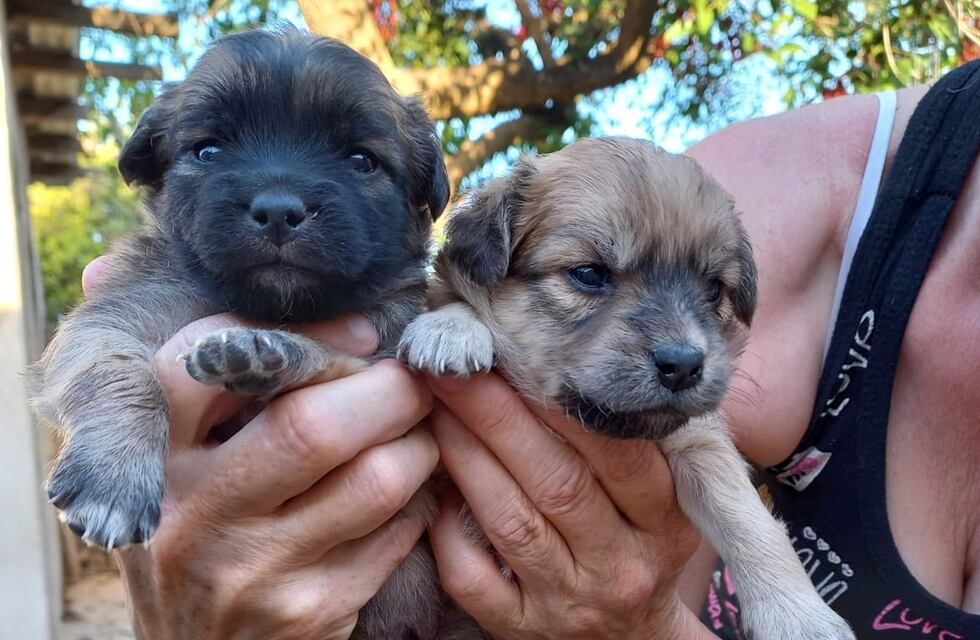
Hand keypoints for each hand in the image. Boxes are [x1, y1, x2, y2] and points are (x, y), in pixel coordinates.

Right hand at [82, 258, 437, 639]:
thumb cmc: (195, 529)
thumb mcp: (168, 458)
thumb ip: (189, 379)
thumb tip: (136, 267)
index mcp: (152, 455)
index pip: (209, 363)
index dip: (301, 334)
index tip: (362, 329)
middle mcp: (192, 512)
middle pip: (313, 425)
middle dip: (388, 389)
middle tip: (416, 376)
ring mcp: (251, 570)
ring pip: (374, 479)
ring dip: (418, 444)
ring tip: (419, 432)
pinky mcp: (307, 614)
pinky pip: (395, 535)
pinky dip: (418, 503)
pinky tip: (406, 495)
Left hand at [427, 373, 712, 639]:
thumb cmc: (639, 544)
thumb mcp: (660, 499)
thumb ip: (631, 441)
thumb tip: (567, 359)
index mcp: (664, 523)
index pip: (620, 457)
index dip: (565, 406)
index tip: (519, 356)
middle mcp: (620, 565)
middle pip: (557, 483)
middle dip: (497, 417)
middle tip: (454, 367)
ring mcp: (568, 602)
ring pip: (511, 523)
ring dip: (466, 456)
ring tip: (435, 407)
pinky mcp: (520, 628)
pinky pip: (472, 579)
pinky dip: (447, 529)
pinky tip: (435, 485)